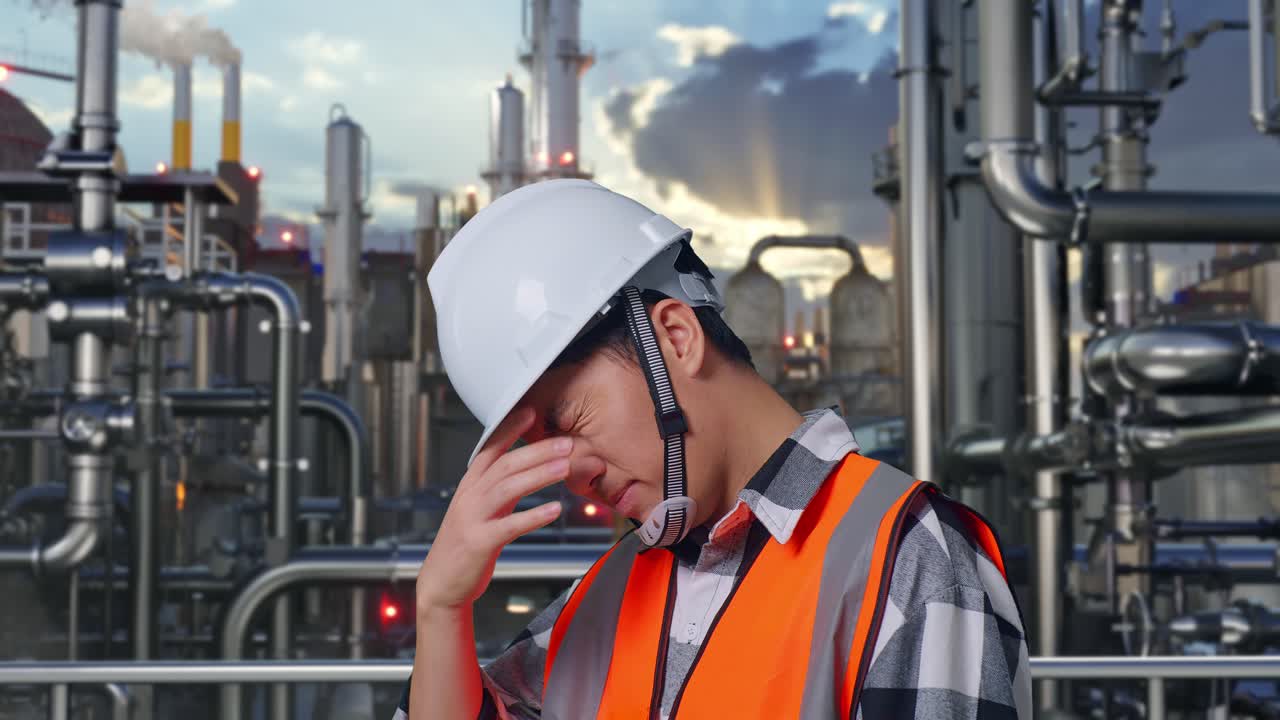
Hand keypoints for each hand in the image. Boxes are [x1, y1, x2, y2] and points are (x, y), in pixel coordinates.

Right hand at [415, 406, 572, 613]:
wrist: (442, 584)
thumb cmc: (465, 546)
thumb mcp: (480, 509)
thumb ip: (500, 489)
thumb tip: (528, 469)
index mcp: (470, 486)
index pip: (490, 448)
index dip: (509, 429)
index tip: (531, 411)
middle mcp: (469, 497)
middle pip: (505, 465)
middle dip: (537, 451)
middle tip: (566, 443)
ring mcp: (472, 518)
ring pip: (508, 488)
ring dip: (538, 475)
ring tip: (565, 467)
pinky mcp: (479, 542)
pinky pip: (509, 525)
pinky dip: (533, 516)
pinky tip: (554, 510)